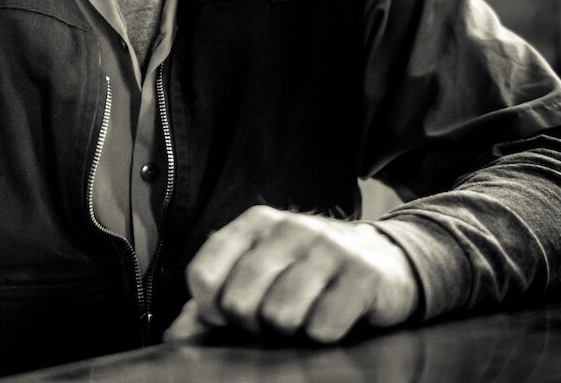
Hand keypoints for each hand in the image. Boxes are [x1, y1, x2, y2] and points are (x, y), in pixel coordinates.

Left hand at [165, 205, 419, 343]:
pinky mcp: (361, 276)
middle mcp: (289, 228)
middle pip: (239, 301)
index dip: (209, 309)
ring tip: (303, 316)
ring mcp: (327, 249)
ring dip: (290, 330)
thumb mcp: (260, 272)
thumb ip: (213, 301)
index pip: (203, 274)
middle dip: (252, 324)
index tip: (227, 315)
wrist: (385, 261)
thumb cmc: (308, 272)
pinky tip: (332, 316)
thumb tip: (174, 336)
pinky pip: (322, 327)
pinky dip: (323, 334)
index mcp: (255, 223)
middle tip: (273, 318)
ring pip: (280, 316)